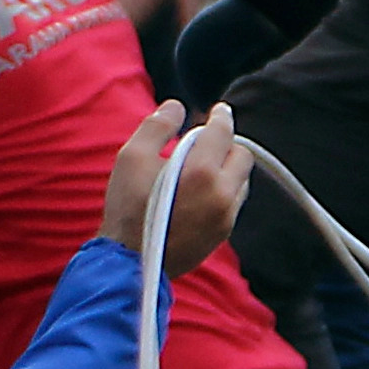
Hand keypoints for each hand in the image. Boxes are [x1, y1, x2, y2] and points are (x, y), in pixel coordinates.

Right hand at [99, 101, 252, 275]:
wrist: (130, 262)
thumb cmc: (127, 208)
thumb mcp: (131, 157)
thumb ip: (156, 126)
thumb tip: (176, 107)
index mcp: (202, 172)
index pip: (222, 132)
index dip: (220, 116)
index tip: (218, 110)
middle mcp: (223, 195)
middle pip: (242, 156)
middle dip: (226, 145)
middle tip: (203, 143)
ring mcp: (226, 218)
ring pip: (241, 182)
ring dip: (226, 170)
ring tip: (199, 169)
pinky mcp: (222, 235)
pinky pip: (232, 203)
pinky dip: (221, 191)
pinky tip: (197, 193)